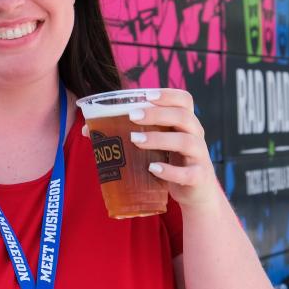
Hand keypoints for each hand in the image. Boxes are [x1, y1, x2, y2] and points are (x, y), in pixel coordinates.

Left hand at [82, 88, 220, 210]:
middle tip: (132, 117)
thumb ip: (131, 134)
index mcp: (185, 123)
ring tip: (136, 140)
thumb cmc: (172, 162)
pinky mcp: (198, 178)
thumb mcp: (157, 146)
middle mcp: (196, 135)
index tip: (146, 95)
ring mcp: (199, 156)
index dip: (168, 94)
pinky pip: (188, 173)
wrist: (196, 193)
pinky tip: (153, 168)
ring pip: (186, 141)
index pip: (184, 100)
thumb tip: (89, 130)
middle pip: (183, 116)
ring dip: (160, 139)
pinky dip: (170, 171)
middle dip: (157, 114)